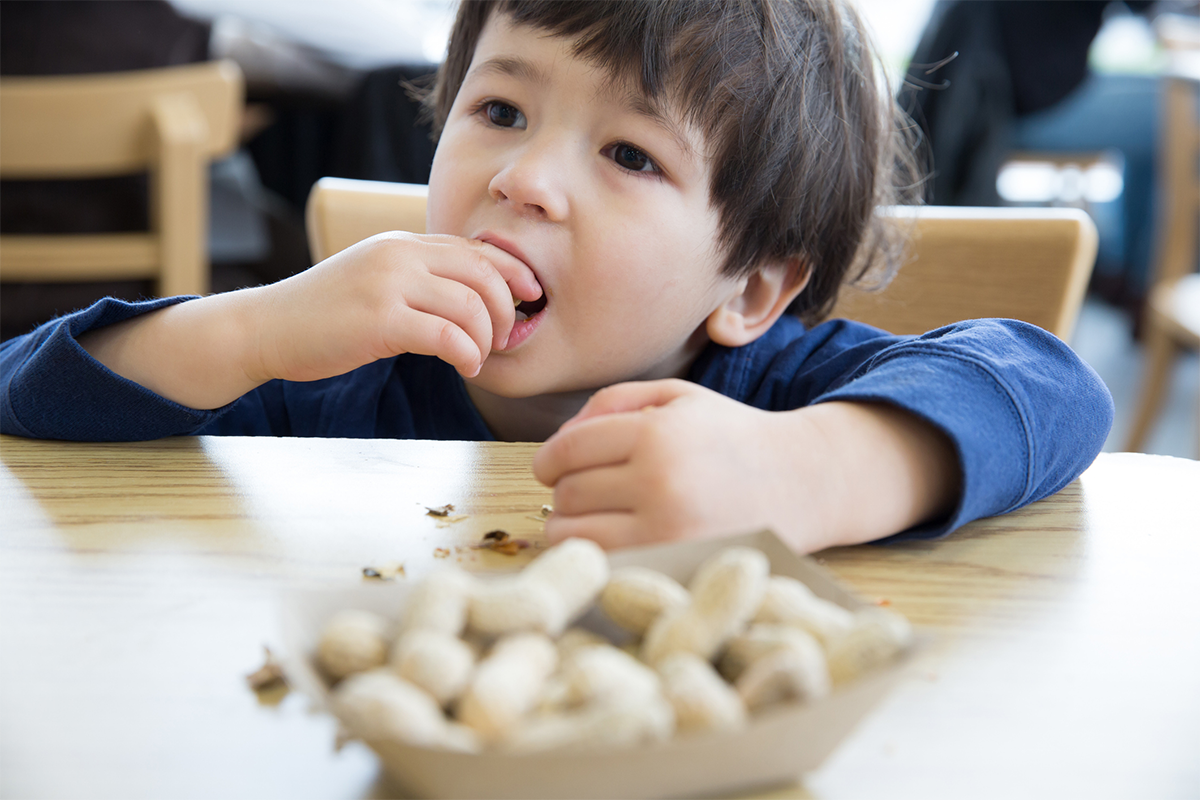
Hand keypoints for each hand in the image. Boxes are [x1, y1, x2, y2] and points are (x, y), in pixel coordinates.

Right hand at [254, 232, 541, 383]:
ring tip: (478, 357)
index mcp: (401, 243)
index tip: (530, 297)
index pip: (475, 249)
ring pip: (470, 305)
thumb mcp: (374, 279)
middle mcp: (399, 255)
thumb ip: (416, 278)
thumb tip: (469, 297)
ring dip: (486, 338)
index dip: (513, 273)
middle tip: (504, 338)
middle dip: (506, 309)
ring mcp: (389, 284)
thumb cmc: (322, 314)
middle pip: (483, 273)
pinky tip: (464, 366)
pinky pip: (447, 335)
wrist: (265, 328)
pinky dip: (467, 354)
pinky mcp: (380, 320)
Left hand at [532, 380, 960, 551]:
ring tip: (597, 519)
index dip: (549, 460)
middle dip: (568, 493)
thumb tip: (557, 441)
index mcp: (657, 434)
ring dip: (574, 530)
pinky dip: (599, 559)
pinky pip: (605, 569)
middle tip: (591, 492)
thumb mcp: (677, 398)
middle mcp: (661, 485)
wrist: (802, 482)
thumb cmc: (729, 437)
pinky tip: (616, 544)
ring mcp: (669, 536)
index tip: (552, 468)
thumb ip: (612, 402)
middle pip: (568, 496)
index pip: (567, 451)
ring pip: (575, 539)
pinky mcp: (676, 570)